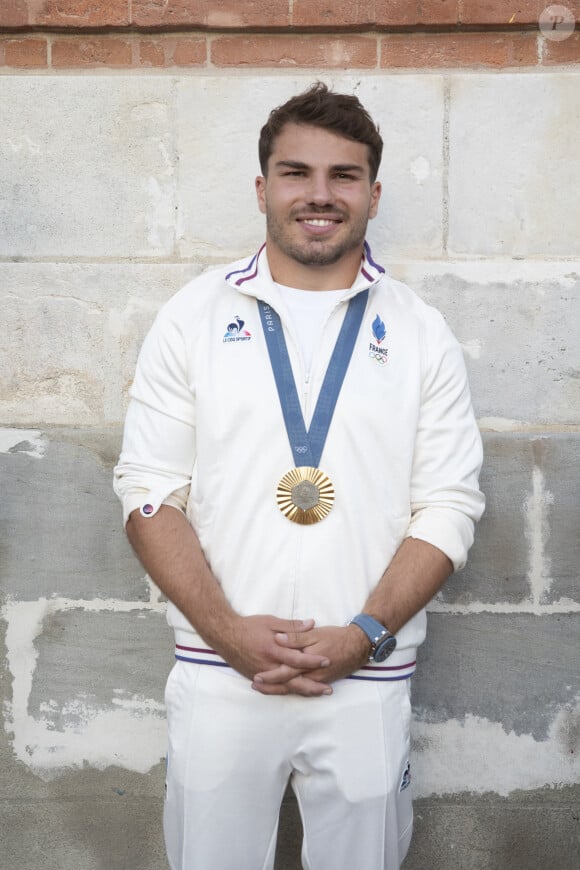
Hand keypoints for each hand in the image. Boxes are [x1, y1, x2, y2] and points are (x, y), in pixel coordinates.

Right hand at [217, 614, 329, 684]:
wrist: (225, 635)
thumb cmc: (249, 626)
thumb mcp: (271, 621)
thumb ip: (292, 626)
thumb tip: (311, 624)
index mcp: (274, 649)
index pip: (297, 658)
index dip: (313, 660)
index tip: (327, 661)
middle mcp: (268, 665)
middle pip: (294, 680)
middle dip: (312, 685)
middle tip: (328, 689)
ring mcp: (262, 674)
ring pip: (285, 687)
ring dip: (303, 691)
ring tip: (318, 693)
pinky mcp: (256, 677)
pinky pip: (274, 688)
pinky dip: (287, 691)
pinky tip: (297, 692)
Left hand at [251, 624, 369, 696]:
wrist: (358, 646)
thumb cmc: (336, 637)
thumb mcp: (315, 633)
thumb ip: (296, 636)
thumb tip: (278, 638)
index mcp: (307, 662)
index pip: (285, 672)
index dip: (270, 676)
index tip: (256, 677)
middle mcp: (311, 675)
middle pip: (288, 684)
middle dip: (271, 687)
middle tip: (255, 686)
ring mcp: (317, 680)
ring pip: (295, 688)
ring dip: (279, 689)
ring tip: (264, 689)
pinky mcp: (322, 681)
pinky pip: (305, 689)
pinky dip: (293, 690)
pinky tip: (284, 689)